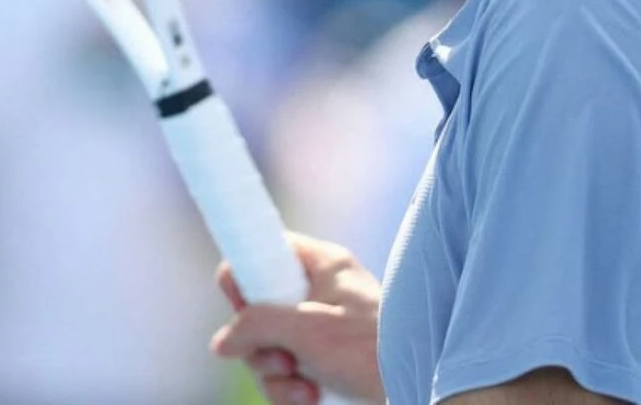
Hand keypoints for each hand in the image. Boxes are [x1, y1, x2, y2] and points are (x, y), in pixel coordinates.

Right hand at [213, 232, 383, 404]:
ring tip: (303, 389)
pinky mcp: (325, 359)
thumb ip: (260, 326)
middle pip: (260, 309)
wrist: (417, 383)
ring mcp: (321, 326)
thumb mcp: (310, 331)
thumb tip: (223, 341)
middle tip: (281, 359)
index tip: (242, 308)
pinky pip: (288, 371)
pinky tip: (311, 399)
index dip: (244, 277)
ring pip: (271, 346)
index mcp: (321, 264)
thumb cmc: (373, 347)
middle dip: (261, 345)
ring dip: (277, 376)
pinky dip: (291, 390)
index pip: (265, 249)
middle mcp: (319, 291)